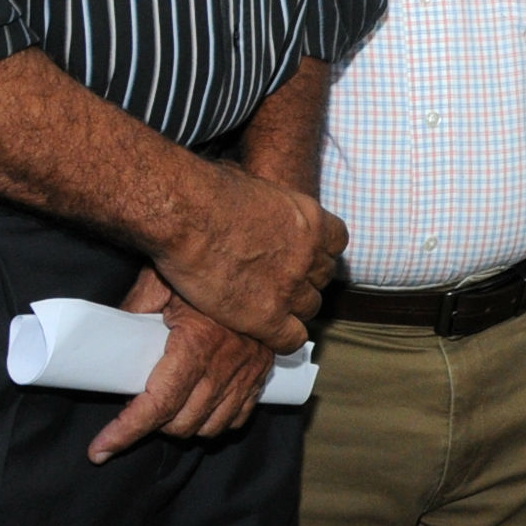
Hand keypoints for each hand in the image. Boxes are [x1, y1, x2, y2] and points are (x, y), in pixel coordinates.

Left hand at [90, 267, 274, 461]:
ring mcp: (250, 368)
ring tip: (165, 412)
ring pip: (211, 426)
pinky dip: (216, 421)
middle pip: (183, 422)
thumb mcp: (157, 282)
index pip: (158, 404)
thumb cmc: (198, 263)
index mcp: (198, 342)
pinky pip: (239, 416)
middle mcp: (228, 361)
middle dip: (153, 427)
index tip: (99, 449)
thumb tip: (104, 341)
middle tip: (134, 413)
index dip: (125, 432)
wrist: (253, 251)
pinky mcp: (263, 368)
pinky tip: (199, 410)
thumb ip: (132, 313)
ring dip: (184, 426)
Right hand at [154, 162, 347, 354]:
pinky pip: (292, 339)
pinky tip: (266, 333)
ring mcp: (290, 287)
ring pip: (309, 309)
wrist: (189, 215)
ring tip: (266, 308)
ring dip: (292, 310)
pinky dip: (283, 339)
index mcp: (310, 220)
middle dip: (304, 281)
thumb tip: (257, 202)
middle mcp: (308, 255)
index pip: (336, 243)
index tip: (301, 257)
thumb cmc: (210, 192)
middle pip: (322, 278)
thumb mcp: (256, 186)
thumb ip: (270, 205)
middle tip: (277, 284)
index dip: (318, 252)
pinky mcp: (266, 316)